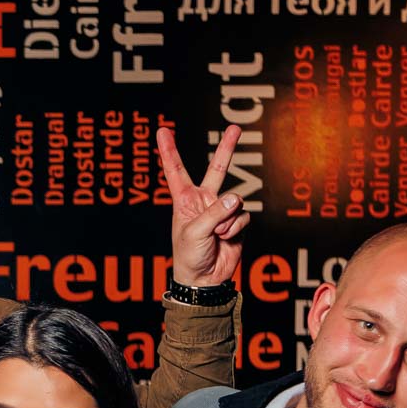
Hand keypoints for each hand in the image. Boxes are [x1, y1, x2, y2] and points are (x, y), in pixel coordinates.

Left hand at [158, 124, 250, 286]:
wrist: (204, 279)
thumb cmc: (189, 256)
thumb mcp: (195, 232)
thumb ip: (214, 212)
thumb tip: (236, 198)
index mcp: (185, 200)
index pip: (176, 171)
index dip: (169, 151)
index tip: (162, 131)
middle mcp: (204, 200)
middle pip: (217, 168)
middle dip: (227, 148)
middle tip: (236, 128)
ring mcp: (222, 210)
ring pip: (235, 200)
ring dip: (227, 220)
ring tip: (216, 235)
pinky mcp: (237, 221)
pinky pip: (244, 216)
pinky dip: (236, 228)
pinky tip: (226, 238)